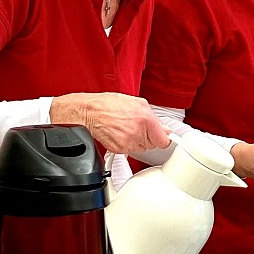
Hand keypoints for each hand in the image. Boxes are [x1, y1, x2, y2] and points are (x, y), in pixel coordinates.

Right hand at [50, 93, 169, 153]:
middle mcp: (138, 132)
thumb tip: (164, 128)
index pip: (163, 140)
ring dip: (138, 141)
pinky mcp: (119, 149)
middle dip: (149, 137)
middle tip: (140, 127)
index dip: (163, 138)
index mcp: (145, 119)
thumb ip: (154, 117)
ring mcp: (128, 142)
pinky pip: (130, 150)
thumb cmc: (110, 104)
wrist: (90, 111)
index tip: (163, 137)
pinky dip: (128, 144)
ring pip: (142, 148)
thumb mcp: (137, 103)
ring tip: (128, 129)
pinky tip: (121, 133)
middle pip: (153, 145)